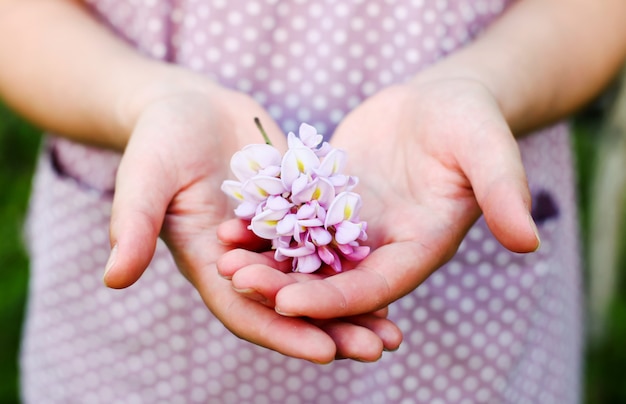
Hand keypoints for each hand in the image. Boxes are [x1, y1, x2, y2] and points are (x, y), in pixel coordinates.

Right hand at [102, 78, 399, 361]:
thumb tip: (113, 278)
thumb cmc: (159, 141)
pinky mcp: (296, 209)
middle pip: (291, 305)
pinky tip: (391, 272)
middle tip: (379, 348)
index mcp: (210, 263)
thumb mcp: (144, 178)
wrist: (190, 108)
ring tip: (394, 328)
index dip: (284, 333)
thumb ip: (131, 224)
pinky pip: (330, 239)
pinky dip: (356, 259)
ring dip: (355, 305)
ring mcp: (274, 236)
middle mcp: (246, 260)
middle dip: (333, 328)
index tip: (327, 353)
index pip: (247, 310)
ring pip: (317, 279)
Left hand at [218, 78, 539, 318]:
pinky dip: (263, 226)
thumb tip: (528, 240)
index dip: (334, 300)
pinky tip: (228, 224)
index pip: (375, 287)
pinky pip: (293, 221)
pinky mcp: (331, 203)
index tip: (288, 304)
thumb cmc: (469, 120)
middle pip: (331, 280)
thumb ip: (503, 191)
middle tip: (237, 282)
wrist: (439, 101)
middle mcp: (382, 247)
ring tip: (221, 256)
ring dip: (265, 261)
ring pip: (304, 255)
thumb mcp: (487, 148)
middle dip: (285, 286)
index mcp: (419, 249)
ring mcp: (354, 227)